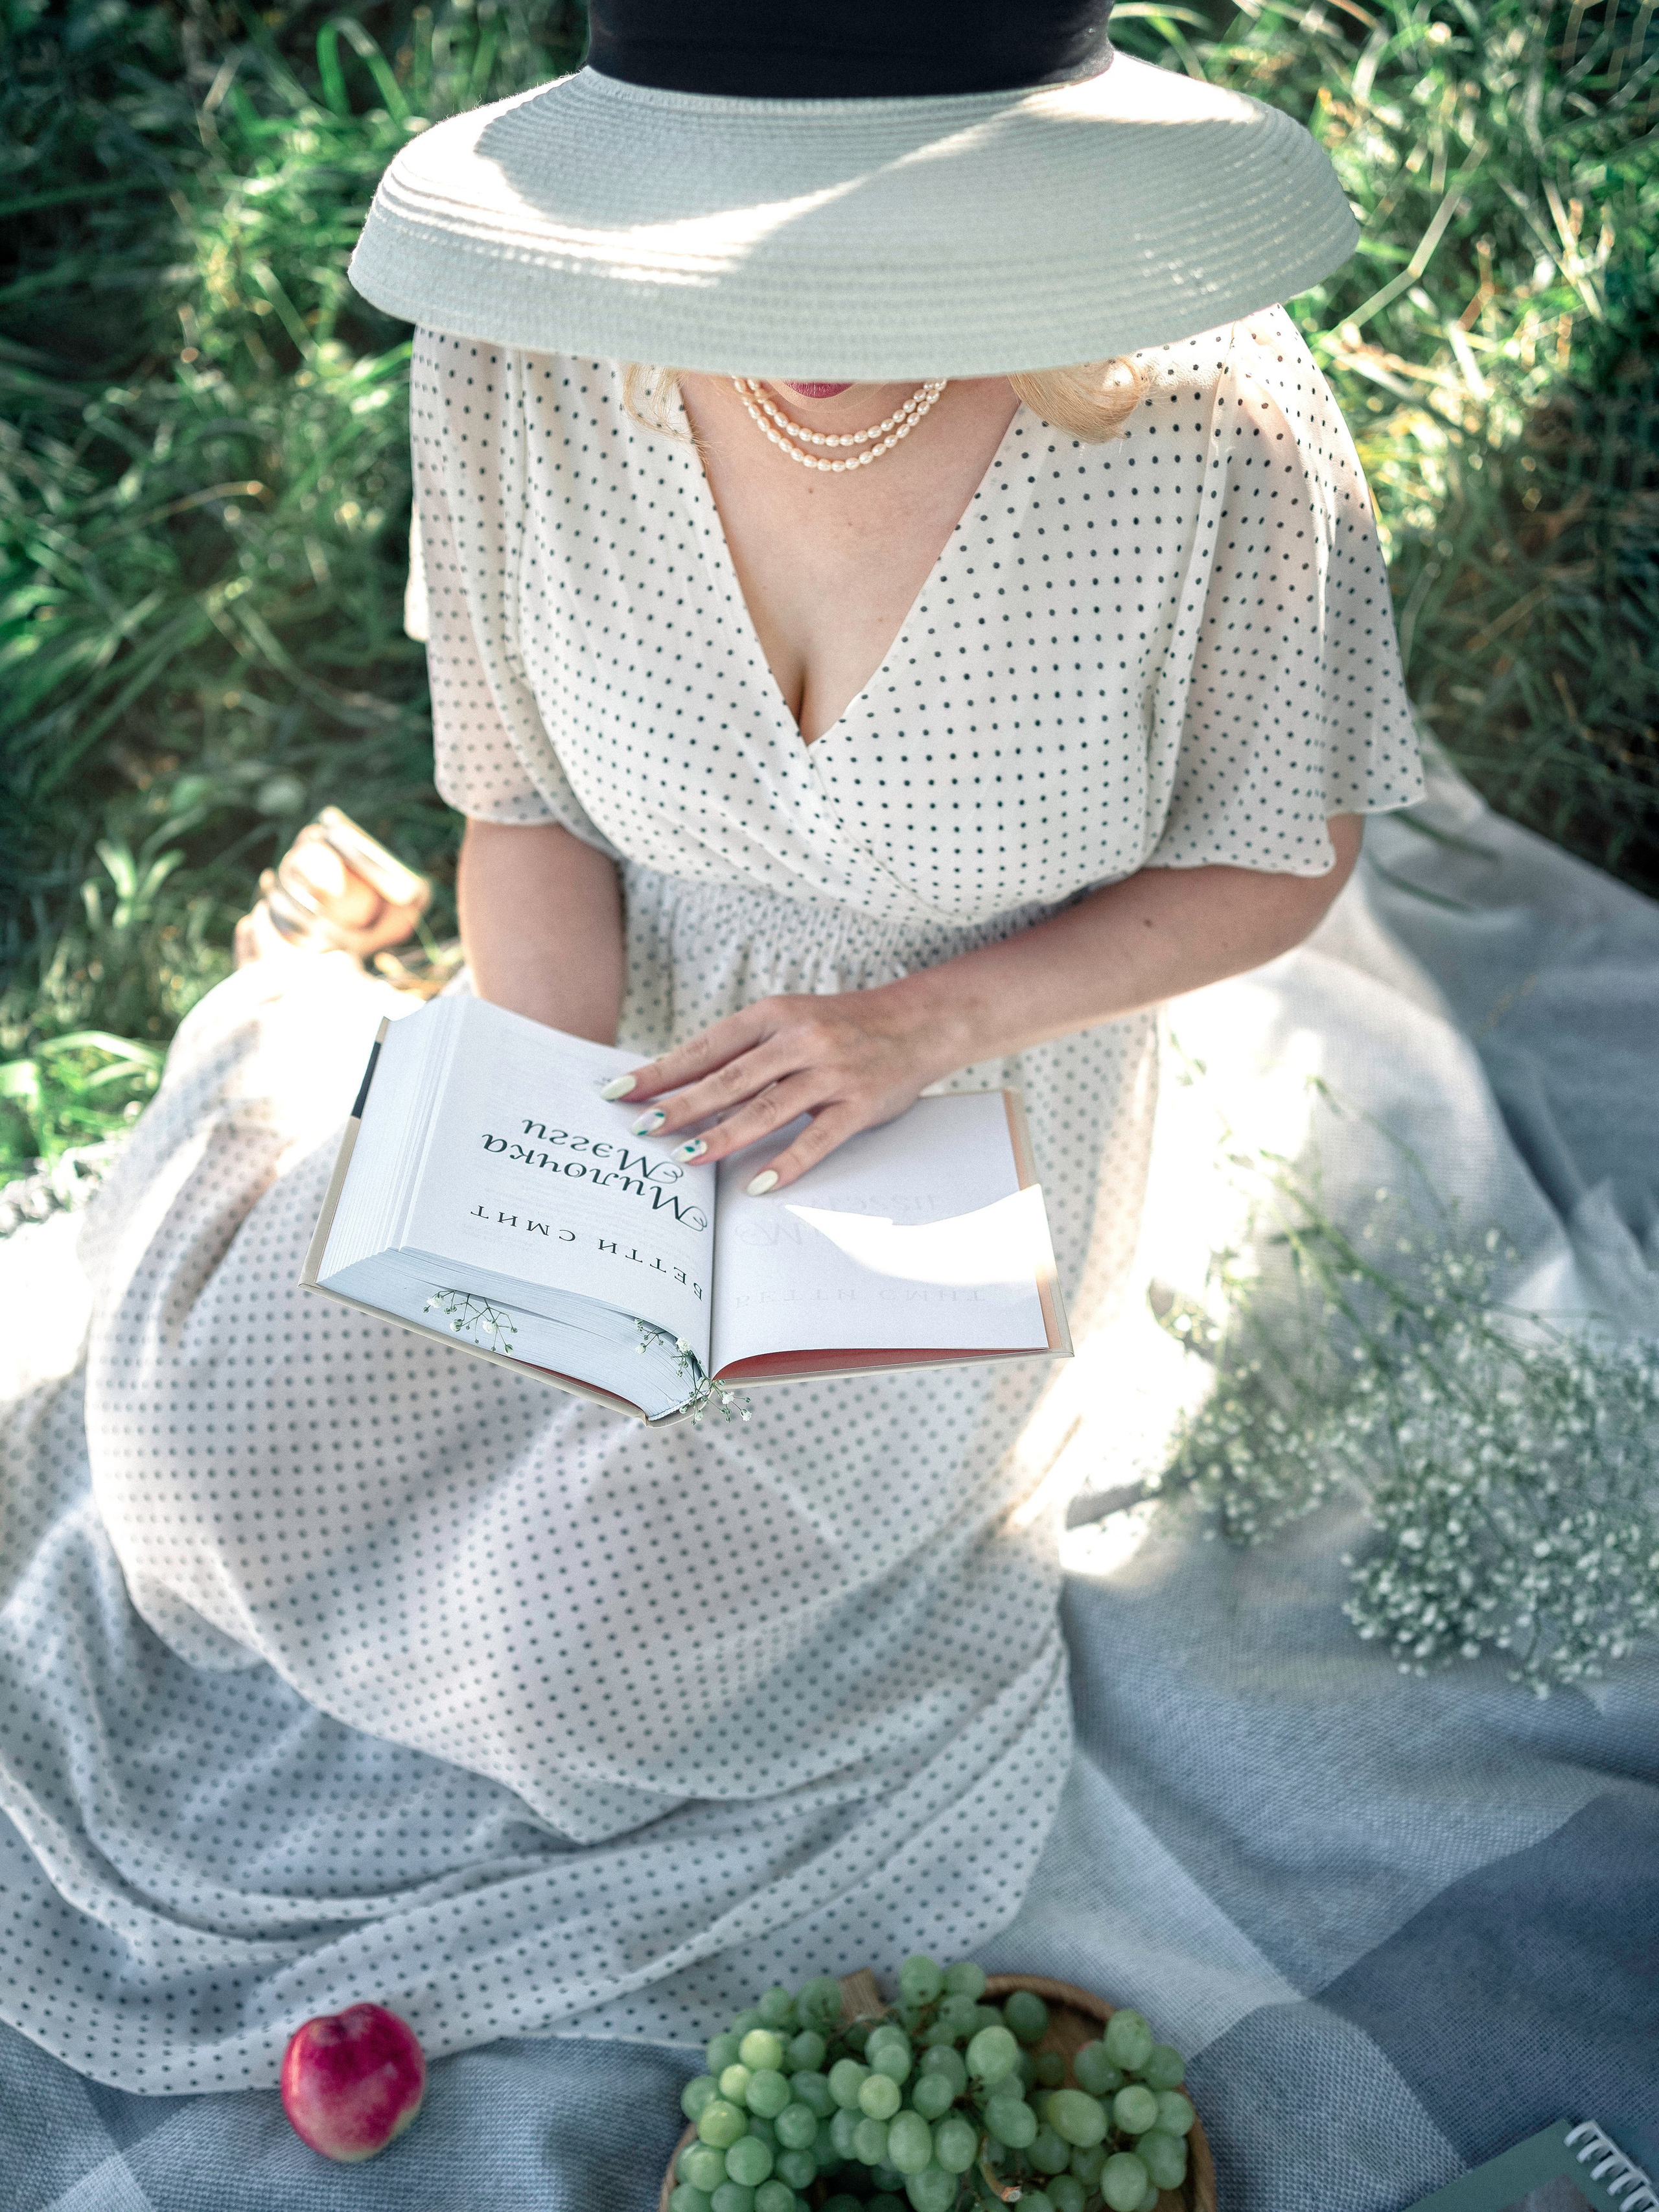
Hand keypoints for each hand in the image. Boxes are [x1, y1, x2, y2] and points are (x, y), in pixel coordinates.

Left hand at [608, 989, 960, 1191]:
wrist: (919, 1021)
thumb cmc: (842, 1026)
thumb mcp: (790, 1022)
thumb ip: (745, 1050)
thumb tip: (681, 1084)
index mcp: (774, 1015)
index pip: (706, 1047)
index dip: (662, 1071)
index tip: (620, 1091)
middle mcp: (800, 1040)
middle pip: (729, 1079)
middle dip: (681, 1106)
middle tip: (643, 1129)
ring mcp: (831, 1072)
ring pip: (768, 1108)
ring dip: (725, 1134)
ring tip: (689, 1156)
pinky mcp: (860, 1104)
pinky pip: (818, 1138)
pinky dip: (787, 1162)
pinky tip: (758, 1184)